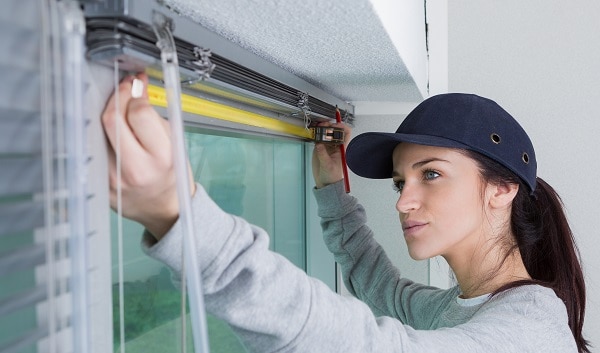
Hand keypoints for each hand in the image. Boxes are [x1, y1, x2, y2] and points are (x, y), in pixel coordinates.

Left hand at [102, 73, 192, 239]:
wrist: (164, 208)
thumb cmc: (172, 177)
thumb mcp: (176, 146)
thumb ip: (155, 119)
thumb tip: (137, 92)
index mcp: (161, 158)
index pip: (139, 114)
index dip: (136, 92)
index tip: (138, 84)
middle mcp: (136, 169)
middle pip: (112, 119)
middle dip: (119, 97)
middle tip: (125, 89)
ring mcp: (114, 178)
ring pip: (99, 131)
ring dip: (109, 113)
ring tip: (120, 107)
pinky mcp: (100, 183)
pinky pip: (95, 149)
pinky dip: (102, 133)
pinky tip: (112, 129)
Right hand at [311, 122, 350, 187]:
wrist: (325, 183)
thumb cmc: (332, 176)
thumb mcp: (328, 166)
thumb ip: (323, 155)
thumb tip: (319, 145)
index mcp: (342, 148)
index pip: (346, 133)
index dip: (342, 126)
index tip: (335, 125)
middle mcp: (335, 145)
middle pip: (334, 130)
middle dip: (329, 125)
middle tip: (323, 125)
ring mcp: (327, 146)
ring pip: (326, 132)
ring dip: (322, 128)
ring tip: (318, 127)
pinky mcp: (320, 148)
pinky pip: (318, 138)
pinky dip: (316, 133)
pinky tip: (314, 132)